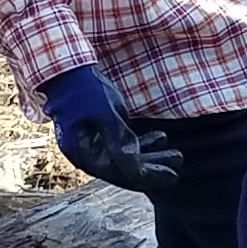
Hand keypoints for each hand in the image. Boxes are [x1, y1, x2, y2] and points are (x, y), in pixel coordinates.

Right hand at [40, 65, 184, 190]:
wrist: (68, 71)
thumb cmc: (86, 90)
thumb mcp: (105, 113)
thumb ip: (120, 140)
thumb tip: (136, 169)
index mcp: (84, 155)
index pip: (121, 174)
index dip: (148, 176)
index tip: (172, 176)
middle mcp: (88, 156)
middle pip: (126, 170)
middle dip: (154, 167)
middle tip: (178, 162)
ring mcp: (94, 146)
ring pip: (126, 158)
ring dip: (151, 156)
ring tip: (176, 153)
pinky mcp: (100, 135)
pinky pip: (123, 146)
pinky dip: (141, 144)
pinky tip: (161, 139)